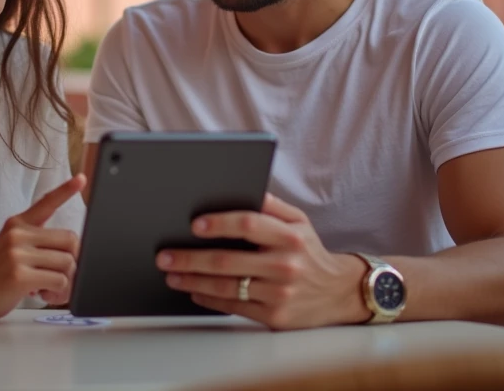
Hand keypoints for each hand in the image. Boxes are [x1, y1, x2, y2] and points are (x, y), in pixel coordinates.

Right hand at [0, 174, 85, 319]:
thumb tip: (71, 252)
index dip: (66, 190)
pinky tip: (42, 294)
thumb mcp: (10, 246)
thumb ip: (35, 242)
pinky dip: (58, 293)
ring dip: (66, 282)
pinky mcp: (19, 275)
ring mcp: (18, 253)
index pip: (46, 203)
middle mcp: (18, 234)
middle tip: (61, 277)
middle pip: (70, 241)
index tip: (82, 178)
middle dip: (73, 262)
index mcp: (18, 224)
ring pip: (67, 263)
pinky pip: (59, 281)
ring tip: (49, 289)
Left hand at [156, 194, 369, 329]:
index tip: (194, 224)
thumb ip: (271, 205)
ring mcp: (280, 294)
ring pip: (227, 286)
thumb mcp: (298, 221)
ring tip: (171, 274)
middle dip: (190, 258)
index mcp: (290, 236)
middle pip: (228, 261)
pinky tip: (193, 291)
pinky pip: (234, 306)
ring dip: (193, 280)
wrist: (339, 292)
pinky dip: (208, 299)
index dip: (219, 223)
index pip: (249, 224)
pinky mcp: (274, 317)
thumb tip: (242, 187)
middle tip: (164, 256)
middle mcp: (285, 265)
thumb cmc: (309, 251)